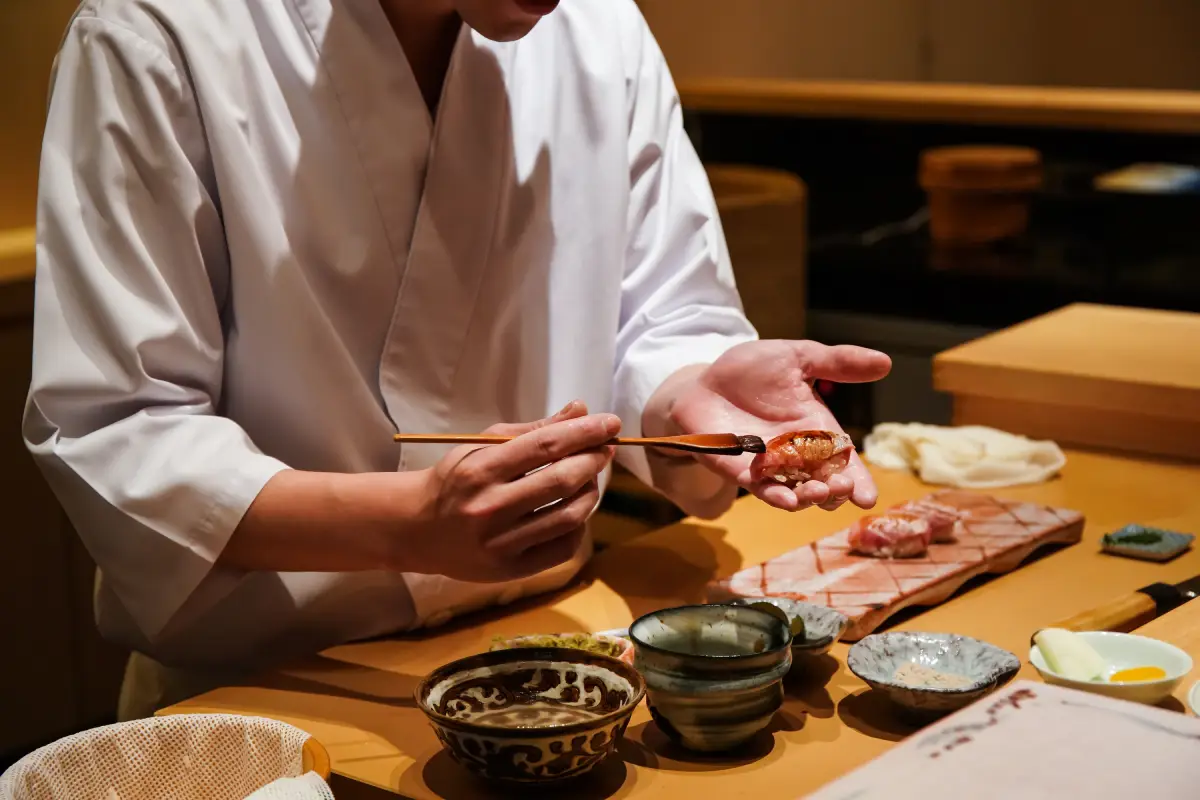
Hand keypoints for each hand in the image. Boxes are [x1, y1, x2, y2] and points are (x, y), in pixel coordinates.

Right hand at [410, 401, 617, 582]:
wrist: (417, 529)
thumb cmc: (455, 481)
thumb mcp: (482, 446)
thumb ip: (533, 430)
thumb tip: (580, 410)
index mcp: (480, 470)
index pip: (545, 446)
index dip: (584, 432)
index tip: (610, 423)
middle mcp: (490, 507)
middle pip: (561, 481)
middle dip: (593, 460)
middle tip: (605, 449)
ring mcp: (500, 543)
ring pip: (568, 516)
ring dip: (590, 492)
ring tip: (590, 479)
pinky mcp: (510, 570)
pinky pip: (562, 547)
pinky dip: (578, 525)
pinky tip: (575, 510)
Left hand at [665, 341, 890, 512]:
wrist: (706, 379)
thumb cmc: (753, 370)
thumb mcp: (797, 357)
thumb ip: (836, 363)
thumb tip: (885, 362)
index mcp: (817, 430)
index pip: (844, 461)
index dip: (858, 481)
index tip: (868, 498)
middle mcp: (797, 454)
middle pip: (823, 484)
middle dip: (835, 491)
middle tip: (842, 487)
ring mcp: (768, 466)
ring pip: (794, 493)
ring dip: (807, 497)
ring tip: (817, 492)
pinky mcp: (739, 470)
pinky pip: (759, 488)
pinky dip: (773, 495)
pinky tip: (785, 499)